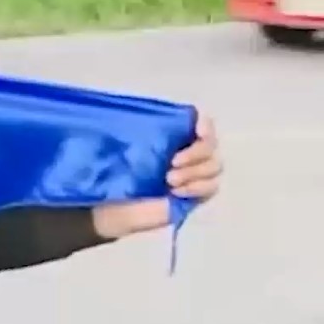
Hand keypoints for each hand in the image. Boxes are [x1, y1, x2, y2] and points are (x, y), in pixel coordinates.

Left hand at [92, 111, 221, 239]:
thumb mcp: (115, 145)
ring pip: (214, 165)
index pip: (199, 121)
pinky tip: (177, 192)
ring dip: (195, 172)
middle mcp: (185, 150)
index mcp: (169, 134)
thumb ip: (130, 129)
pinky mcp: (195, 195)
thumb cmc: (110, 174)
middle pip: (211, 144)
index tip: (199, 131)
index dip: (205, 124)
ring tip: (169, 181)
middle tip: (172, 163)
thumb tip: (132, 115)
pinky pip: (211, 187)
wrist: (109, 208)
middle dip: (196, 153)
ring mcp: (193, 173)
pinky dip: (197, 188)